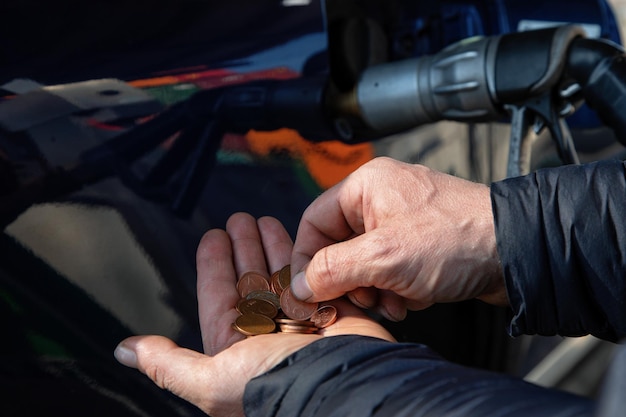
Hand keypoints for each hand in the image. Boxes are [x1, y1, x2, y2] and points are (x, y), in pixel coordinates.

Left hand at [114, 213, 394, 416]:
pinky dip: (303, 255)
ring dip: (271, 245)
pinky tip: (297, 237)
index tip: (214, 235)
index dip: (214, 263)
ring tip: (263, 219)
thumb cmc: (273, 386)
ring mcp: (299, 318)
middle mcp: (267, 331)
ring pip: (279, 273)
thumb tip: (125, 351)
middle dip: (244, 247)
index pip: (219, 294)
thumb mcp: (211, 379)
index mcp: (236, 345)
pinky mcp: (330, 309)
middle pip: (250, 278)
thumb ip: (169, 363)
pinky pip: (312, 275)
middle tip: (240, 219)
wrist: (340, 386)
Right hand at [290, 157, 506, 321]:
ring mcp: (403, 220)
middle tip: (361, 300)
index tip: (307, 291)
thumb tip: (299, 285)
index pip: (313, 222)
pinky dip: (396, 288)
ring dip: (374, 289)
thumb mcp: (383, 257)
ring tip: (394, 302)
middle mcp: (381, 198)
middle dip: (348, 280)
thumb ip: (332, 269)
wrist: (518, 251)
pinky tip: (414, 298)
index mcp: (366, 186)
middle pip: (338, 245)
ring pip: (365, 262)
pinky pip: (390, 268)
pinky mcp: (421, 242)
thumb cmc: (456, 240)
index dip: (306, 259)